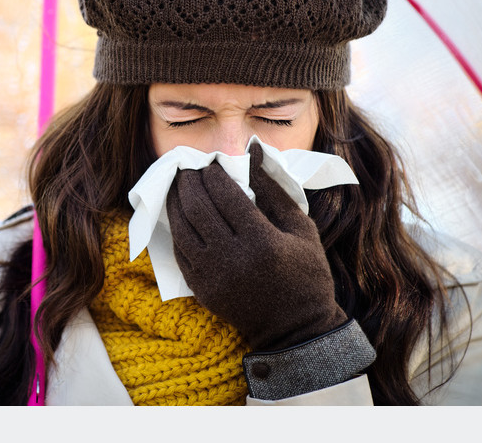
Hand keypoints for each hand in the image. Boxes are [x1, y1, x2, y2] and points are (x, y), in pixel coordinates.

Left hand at [165, 144, 346, 350]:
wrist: (295, 329)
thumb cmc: (306, 274)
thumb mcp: (301, 229)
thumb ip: (274, 190)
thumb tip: (253, 153)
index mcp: (261, 241)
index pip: (226, 196)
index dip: (213, 174)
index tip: (211, 163)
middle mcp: (232, 258)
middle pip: (198, 209)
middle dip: (189, 182)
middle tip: (187, 168)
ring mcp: (213, 276)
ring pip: (181, 229)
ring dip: (176, 202)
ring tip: (178, 185)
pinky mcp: (201, 290)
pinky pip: (179, 252)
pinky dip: (176, 229)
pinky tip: (178, 214)